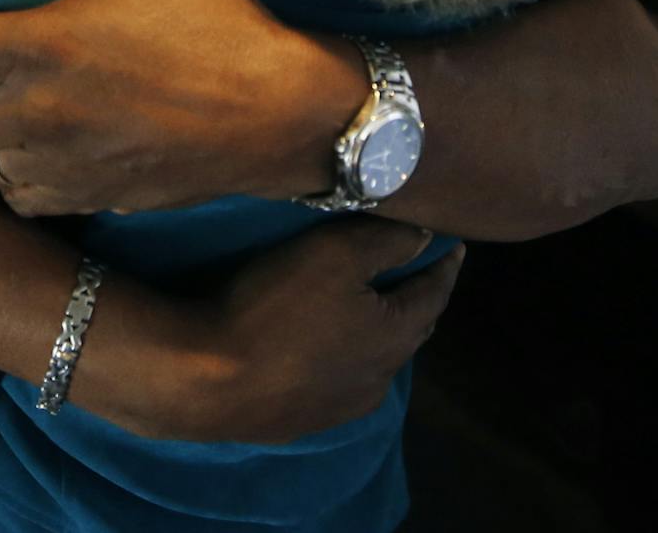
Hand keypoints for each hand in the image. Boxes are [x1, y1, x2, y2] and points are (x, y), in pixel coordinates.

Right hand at [80, 219, 464, 443]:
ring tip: (361, 310)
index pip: (434, 293)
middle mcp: (378, 378)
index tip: (452, 245)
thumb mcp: (334, 253)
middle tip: (409, 272)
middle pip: (407, 331)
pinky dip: (338, 358)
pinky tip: (318, 350)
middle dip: (411, 300)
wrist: (205, 380)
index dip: (442, 264)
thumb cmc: (275, 307)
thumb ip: (386, 240)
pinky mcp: (300, 421)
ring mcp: (339, 407)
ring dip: (373, 334)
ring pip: (371, 362)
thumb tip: (426, 237)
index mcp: (395, 336)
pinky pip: (334, 383)